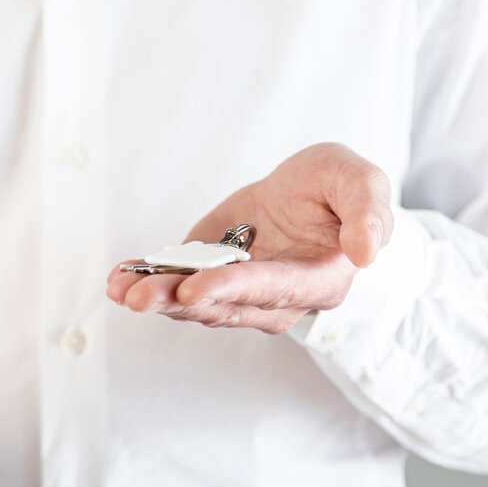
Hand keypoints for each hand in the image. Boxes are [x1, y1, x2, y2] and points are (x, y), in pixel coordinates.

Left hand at [107, 142, 393, 333]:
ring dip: (154, 297)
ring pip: (193, 304)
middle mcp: (274, 299)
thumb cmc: (340, 189)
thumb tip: (367, 251)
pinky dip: (146, 280)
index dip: (231, 288)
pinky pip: (175, 285)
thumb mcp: (360, 181)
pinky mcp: (208, 276)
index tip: (193, 287)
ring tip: (121, 287)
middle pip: (222, 306)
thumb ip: (368, 212)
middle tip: (139, 297)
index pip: (271, 289)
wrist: (311, 193)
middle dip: (177, 301)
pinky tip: (119, 276)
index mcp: (317, 280)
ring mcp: (236, 292)